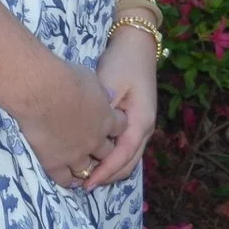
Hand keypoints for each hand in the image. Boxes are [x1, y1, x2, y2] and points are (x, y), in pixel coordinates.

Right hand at [13, 58, 127, 188]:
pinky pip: (64, 179)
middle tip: (94, 143)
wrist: (40, 90)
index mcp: (105, 118)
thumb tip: (108, 96)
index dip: (116, 124)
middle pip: (106, 152)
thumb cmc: (64, 76)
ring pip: (87, 169)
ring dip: (85, 166)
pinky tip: (66, 176)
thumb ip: (100, 91)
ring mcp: (75, 154)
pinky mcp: (55, 163)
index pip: (120, 127)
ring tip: (80, 163)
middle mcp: (94, 140)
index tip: (110, 121)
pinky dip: (67, 179)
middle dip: (103, 149)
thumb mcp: (90, 77)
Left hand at [85, 26, 157, 189]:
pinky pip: (125, 145)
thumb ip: (103, 109)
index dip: (105, 171)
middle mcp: (144, 128)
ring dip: (111, 167)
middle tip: (83, 184)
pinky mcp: (134, 119)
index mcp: (141, 121)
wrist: (136, 44)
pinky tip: (96, 155)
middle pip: (128, 162)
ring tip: (87, 174)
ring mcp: (141, 124)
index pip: (123, 156)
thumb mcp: (110, 83)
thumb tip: (91, 130)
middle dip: (108, 175)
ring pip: (128, 156)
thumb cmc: (123, 62)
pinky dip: (113, 155)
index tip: (86, 182)